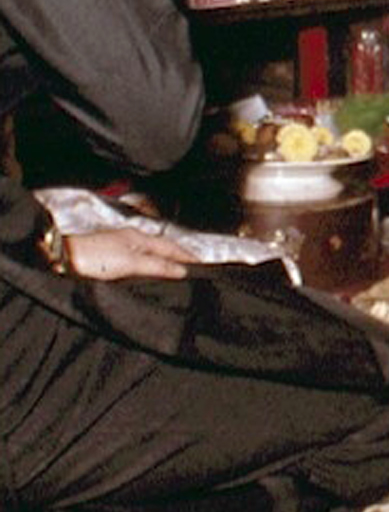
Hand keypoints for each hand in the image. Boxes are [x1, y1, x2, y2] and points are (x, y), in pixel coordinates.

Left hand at [65, 228, 195, 281]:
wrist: (61, 258)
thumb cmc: (95, 258)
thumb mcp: (131, 263)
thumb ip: (158, 265)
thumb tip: (183, 270)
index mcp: (140, 237)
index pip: (172, 248)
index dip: (188, 257)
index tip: (204, 265)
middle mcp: (132, 239)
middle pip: (162, 248)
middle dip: (179, 257)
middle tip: (195, 269)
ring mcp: (120, 247)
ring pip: (150, 254)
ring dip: (165, 261)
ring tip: (177, 272)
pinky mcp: (109, 257)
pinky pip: (139, 260)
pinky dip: (150, 265)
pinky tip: (149, 273)